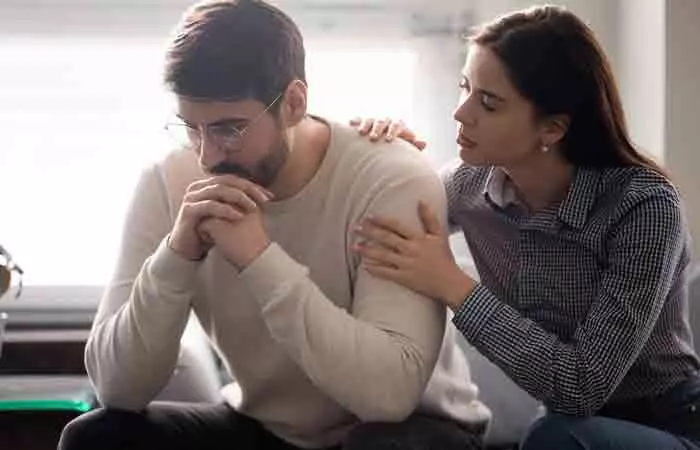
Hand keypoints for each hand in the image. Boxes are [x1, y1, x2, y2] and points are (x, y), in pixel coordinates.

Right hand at [169, 175, 272, 260]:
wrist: (188, 247)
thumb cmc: (209, 230)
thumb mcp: (226, 214)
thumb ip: (238, 203)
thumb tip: (262, 196)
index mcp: (208, 185)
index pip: (233, 179)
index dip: (252, 186)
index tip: (269, 196)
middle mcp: (198, 187)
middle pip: (227, 181)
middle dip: (248, 189)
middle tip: (265, 199)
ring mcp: (192, 197)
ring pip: (219, 190)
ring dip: (239, 198)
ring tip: (254, 207)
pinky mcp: (188, 210)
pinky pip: (209, 206)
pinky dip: (226, 210)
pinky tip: (239, 216)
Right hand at [349, 117, 426, 150]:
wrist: (388, 142)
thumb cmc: (399, 147)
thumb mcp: (406, 146)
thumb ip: (413, 145)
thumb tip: (424, 143)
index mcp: (398, 125)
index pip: (397, 125)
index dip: (393, 131)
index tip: (389, 140)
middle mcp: (386, 121)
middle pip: (382, 122)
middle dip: (378, 129)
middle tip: (373, 138)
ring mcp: (375, 121)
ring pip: (370, 120)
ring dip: (366, 125)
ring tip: (361, 133)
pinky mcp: (364, 123)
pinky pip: (359, 119)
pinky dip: (356, 120)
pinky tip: (351, 123)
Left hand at [353, 202, 475, 309]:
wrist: (450, 283)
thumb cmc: (444, 258)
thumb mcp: (439, 235)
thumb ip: (429, 218)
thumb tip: (421, 201)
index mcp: (418, 238)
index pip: (396, 226)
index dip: (382, 221)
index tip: (369, 216)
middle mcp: (410, 250)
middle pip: (386, 239)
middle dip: (369, 232)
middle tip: (355, 228)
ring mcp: (406, 265)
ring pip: (382, 256)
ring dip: (367, 251)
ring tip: (354, 246)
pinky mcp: (404, 278)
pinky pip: (386, 273)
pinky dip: (374, 270)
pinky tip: (364, 266)